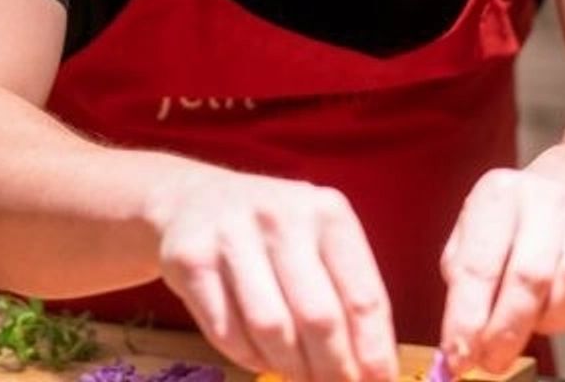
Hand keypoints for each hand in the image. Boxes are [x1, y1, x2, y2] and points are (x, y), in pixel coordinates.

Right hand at [154, 166, 397, 381]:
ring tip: (299, 375)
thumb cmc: (272, 232)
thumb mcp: (318, 240)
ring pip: (271, 329)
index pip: (362, 296)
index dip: (373, 351)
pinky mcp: (190, 260)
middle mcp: (281, 216)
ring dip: (290, 368)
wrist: (192, 199)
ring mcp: (232, 235)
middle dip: (332, 369)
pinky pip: (226, 331)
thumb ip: (347, 294)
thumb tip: (374, 370)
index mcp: (327, 212)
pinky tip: (260, 355)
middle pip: (318, 318)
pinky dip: (249, 357)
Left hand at [439, 167, 564, 373]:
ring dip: (550, 321)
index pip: (478, 264)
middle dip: (507, 331)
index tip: (460, 356)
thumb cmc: (507, 231)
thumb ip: (461, 288)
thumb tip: (459, 345)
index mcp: (499, 194)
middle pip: (531, 276)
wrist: (563, 197)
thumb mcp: (469, 241)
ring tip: (533, 322)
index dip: (467, 319)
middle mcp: (546, 199)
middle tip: (493, 360)